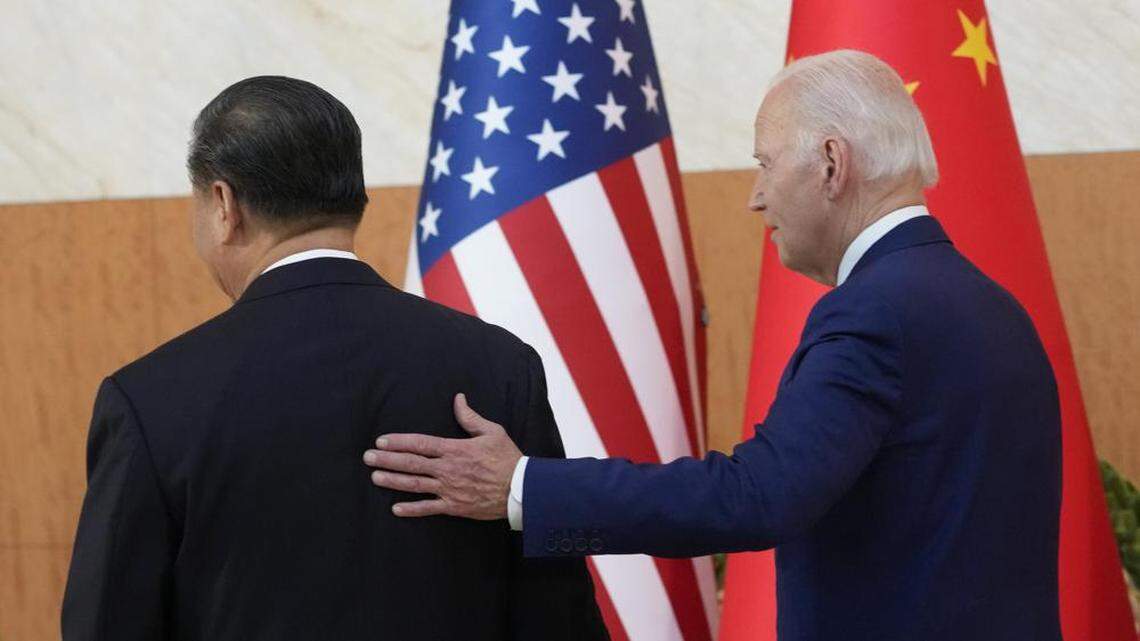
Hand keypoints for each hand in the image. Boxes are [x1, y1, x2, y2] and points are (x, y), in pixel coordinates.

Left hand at [363, 393, 520, 519]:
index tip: (381, 441)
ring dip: (393, 481)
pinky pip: (429, 509)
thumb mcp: (492, 432)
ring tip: (375, 477)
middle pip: (411, 463)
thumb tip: (458, 398)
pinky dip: (411, 509)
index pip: (420, 444)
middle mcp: (448, 469)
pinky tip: (395, 508)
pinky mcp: (455, 507)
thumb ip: (470, 417)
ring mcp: (449, 489)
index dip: (399, 442)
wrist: (520, 489)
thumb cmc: (507, 458)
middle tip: (367, 458)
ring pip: (415, 485)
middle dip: (387, 460)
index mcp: (455, 449)